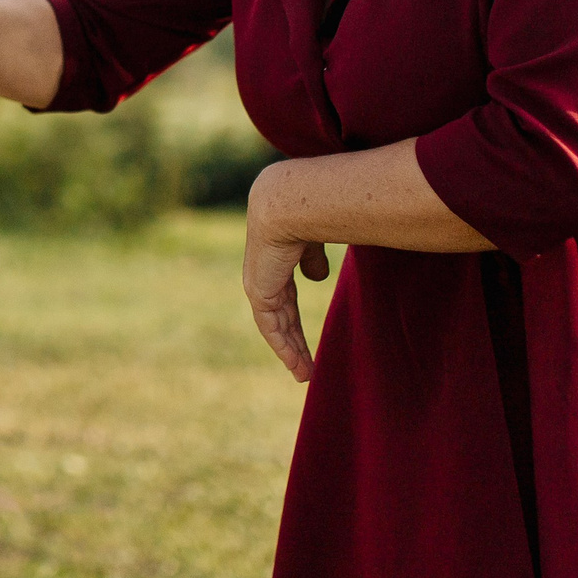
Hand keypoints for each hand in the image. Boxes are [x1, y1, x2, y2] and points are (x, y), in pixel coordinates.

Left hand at [244, 161, 330, 380]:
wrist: (286, 202)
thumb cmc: (306, 210)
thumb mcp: (313, 238)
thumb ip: (313, 258)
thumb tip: (318, 278)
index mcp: (276, 260)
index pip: (285, 297)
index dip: (295, 319)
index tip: (305, 337)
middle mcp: (264, 275)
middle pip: (280, 317)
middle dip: (293, 341)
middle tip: (304, 366)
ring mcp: (260, 285)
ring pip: (276, 328)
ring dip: (291, 352)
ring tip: (304, 374)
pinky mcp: (260, 293)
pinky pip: (272, 329)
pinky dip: (284, 348)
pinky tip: (297, 366)